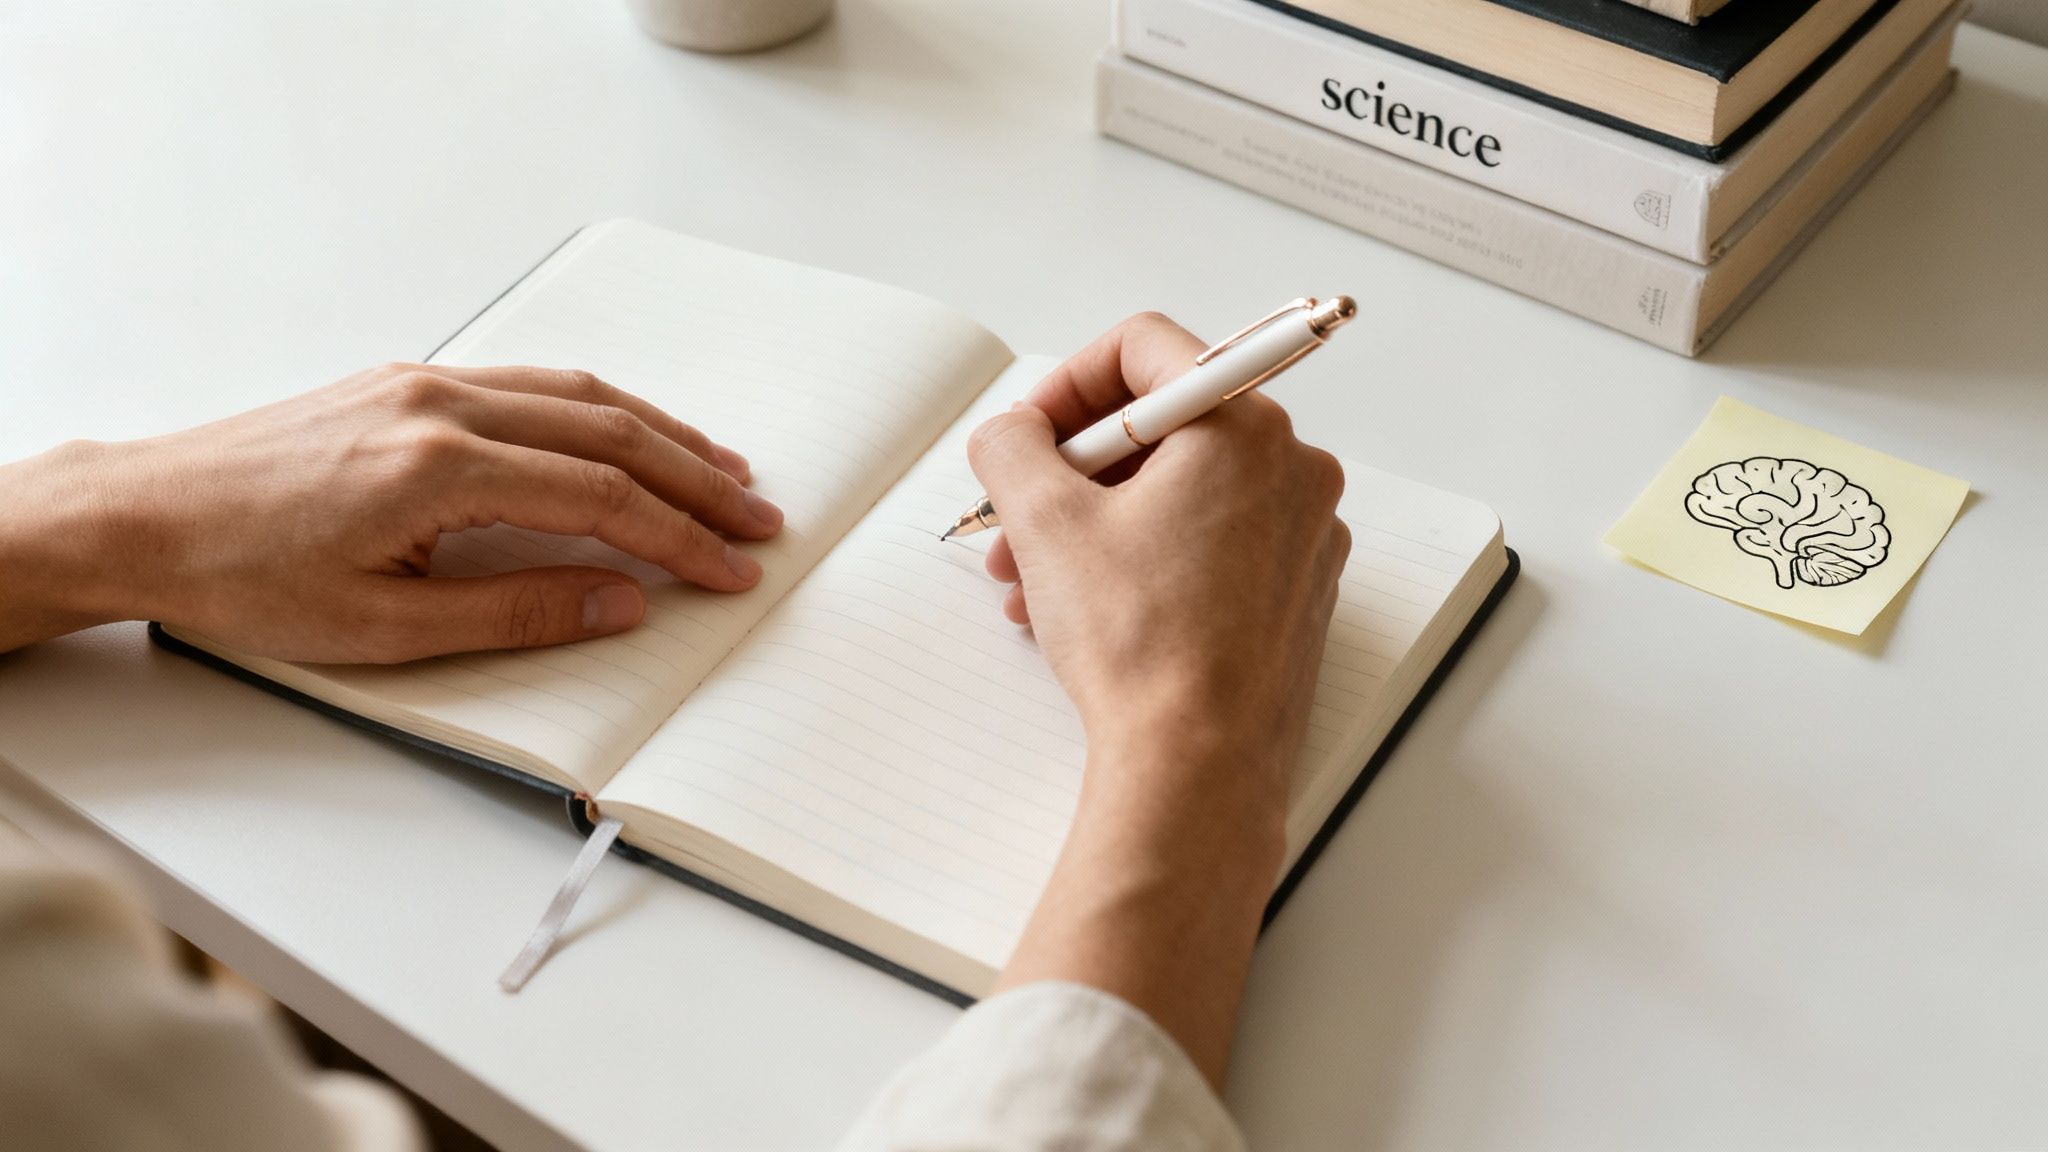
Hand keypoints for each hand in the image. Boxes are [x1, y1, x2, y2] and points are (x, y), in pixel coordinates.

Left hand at [0, 363, 781, 661]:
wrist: (142, 515)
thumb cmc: (243, 577)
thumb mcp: (383, 628)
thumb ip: (517, 613)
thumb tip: (620, 602)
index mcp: (438, 468)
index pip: (600, 497)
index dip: (679, 537)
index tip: (733, 568)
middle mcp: (441, 407)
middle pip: (608, 431)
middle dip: (695, 480)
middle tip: (758, 518)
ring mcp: (424, 384)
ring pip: (576, 393)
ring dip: (659, 432)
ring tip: (721, 469)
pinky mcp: (407, 382)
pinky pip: (530, 383)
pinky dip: (598, 408)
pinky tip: (626, 431)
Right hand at [969, 312, 1349, 834]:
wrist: (1196, 762)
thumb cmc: (1138, 642)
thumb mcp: (1044, 521)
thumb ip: (1011, 446)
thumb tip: (1011, 432)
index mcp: (1244, 428)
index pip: (1147, 349)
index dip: (1068, 382)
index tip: (1028, 436)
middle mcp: (1291, 469)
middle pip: (1162, 428)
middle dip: (1072, 472)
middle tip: (1015, 518)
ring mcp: (1303, 534)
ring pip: (1180, 493)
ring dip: (1095, 522)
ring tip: (1030, 582)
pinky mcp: (1296, 592)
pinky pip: (1211, 544)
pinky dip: (1145, 559)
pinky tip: (1085, 610)